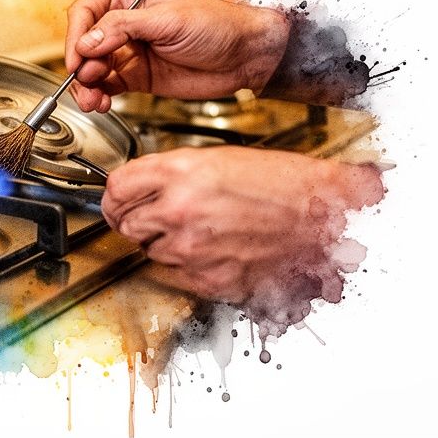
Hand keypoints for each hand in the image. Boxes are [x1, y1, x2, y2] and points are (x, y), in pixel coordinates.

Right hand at [65, 0, 290, 111]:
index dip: (76, 35)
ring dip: (85, 86)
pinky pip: (106, 86)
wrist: (245, 56)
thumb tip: (88, 41)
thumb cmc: (217, 24)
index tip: (78, 57)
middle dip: (80, 65)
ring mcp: (128, 50)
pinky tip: (101, 103)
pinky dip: (99, 96)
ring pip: (91, 68)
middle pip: (84, 42)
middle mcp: (122, 22)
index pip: (86, 11)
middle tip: (86, 82)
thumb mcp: (168, 20)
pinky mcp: (135, 76)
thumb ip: (124, 28)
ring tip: (92, 100)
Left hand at [101, 146, 383, 322]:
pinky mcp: (209, 278)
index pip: (115, 189)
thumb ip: (169, 174)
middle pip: (125, 223)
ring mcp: (192, 248)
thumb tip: (137, 188)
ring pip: (150, 251)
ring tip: (198, 228)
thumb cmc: (282, 183)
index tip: (115, 200)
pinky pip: (177, 273)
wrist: (324, 214)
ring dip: (164, 242)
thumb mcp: (216, 159)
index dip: (112, 195)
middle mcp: (180, 210)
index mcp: (179, 173)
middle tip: (153, 215)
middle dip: (135, 219)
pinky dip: (188, 264)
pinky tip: (213, 247)